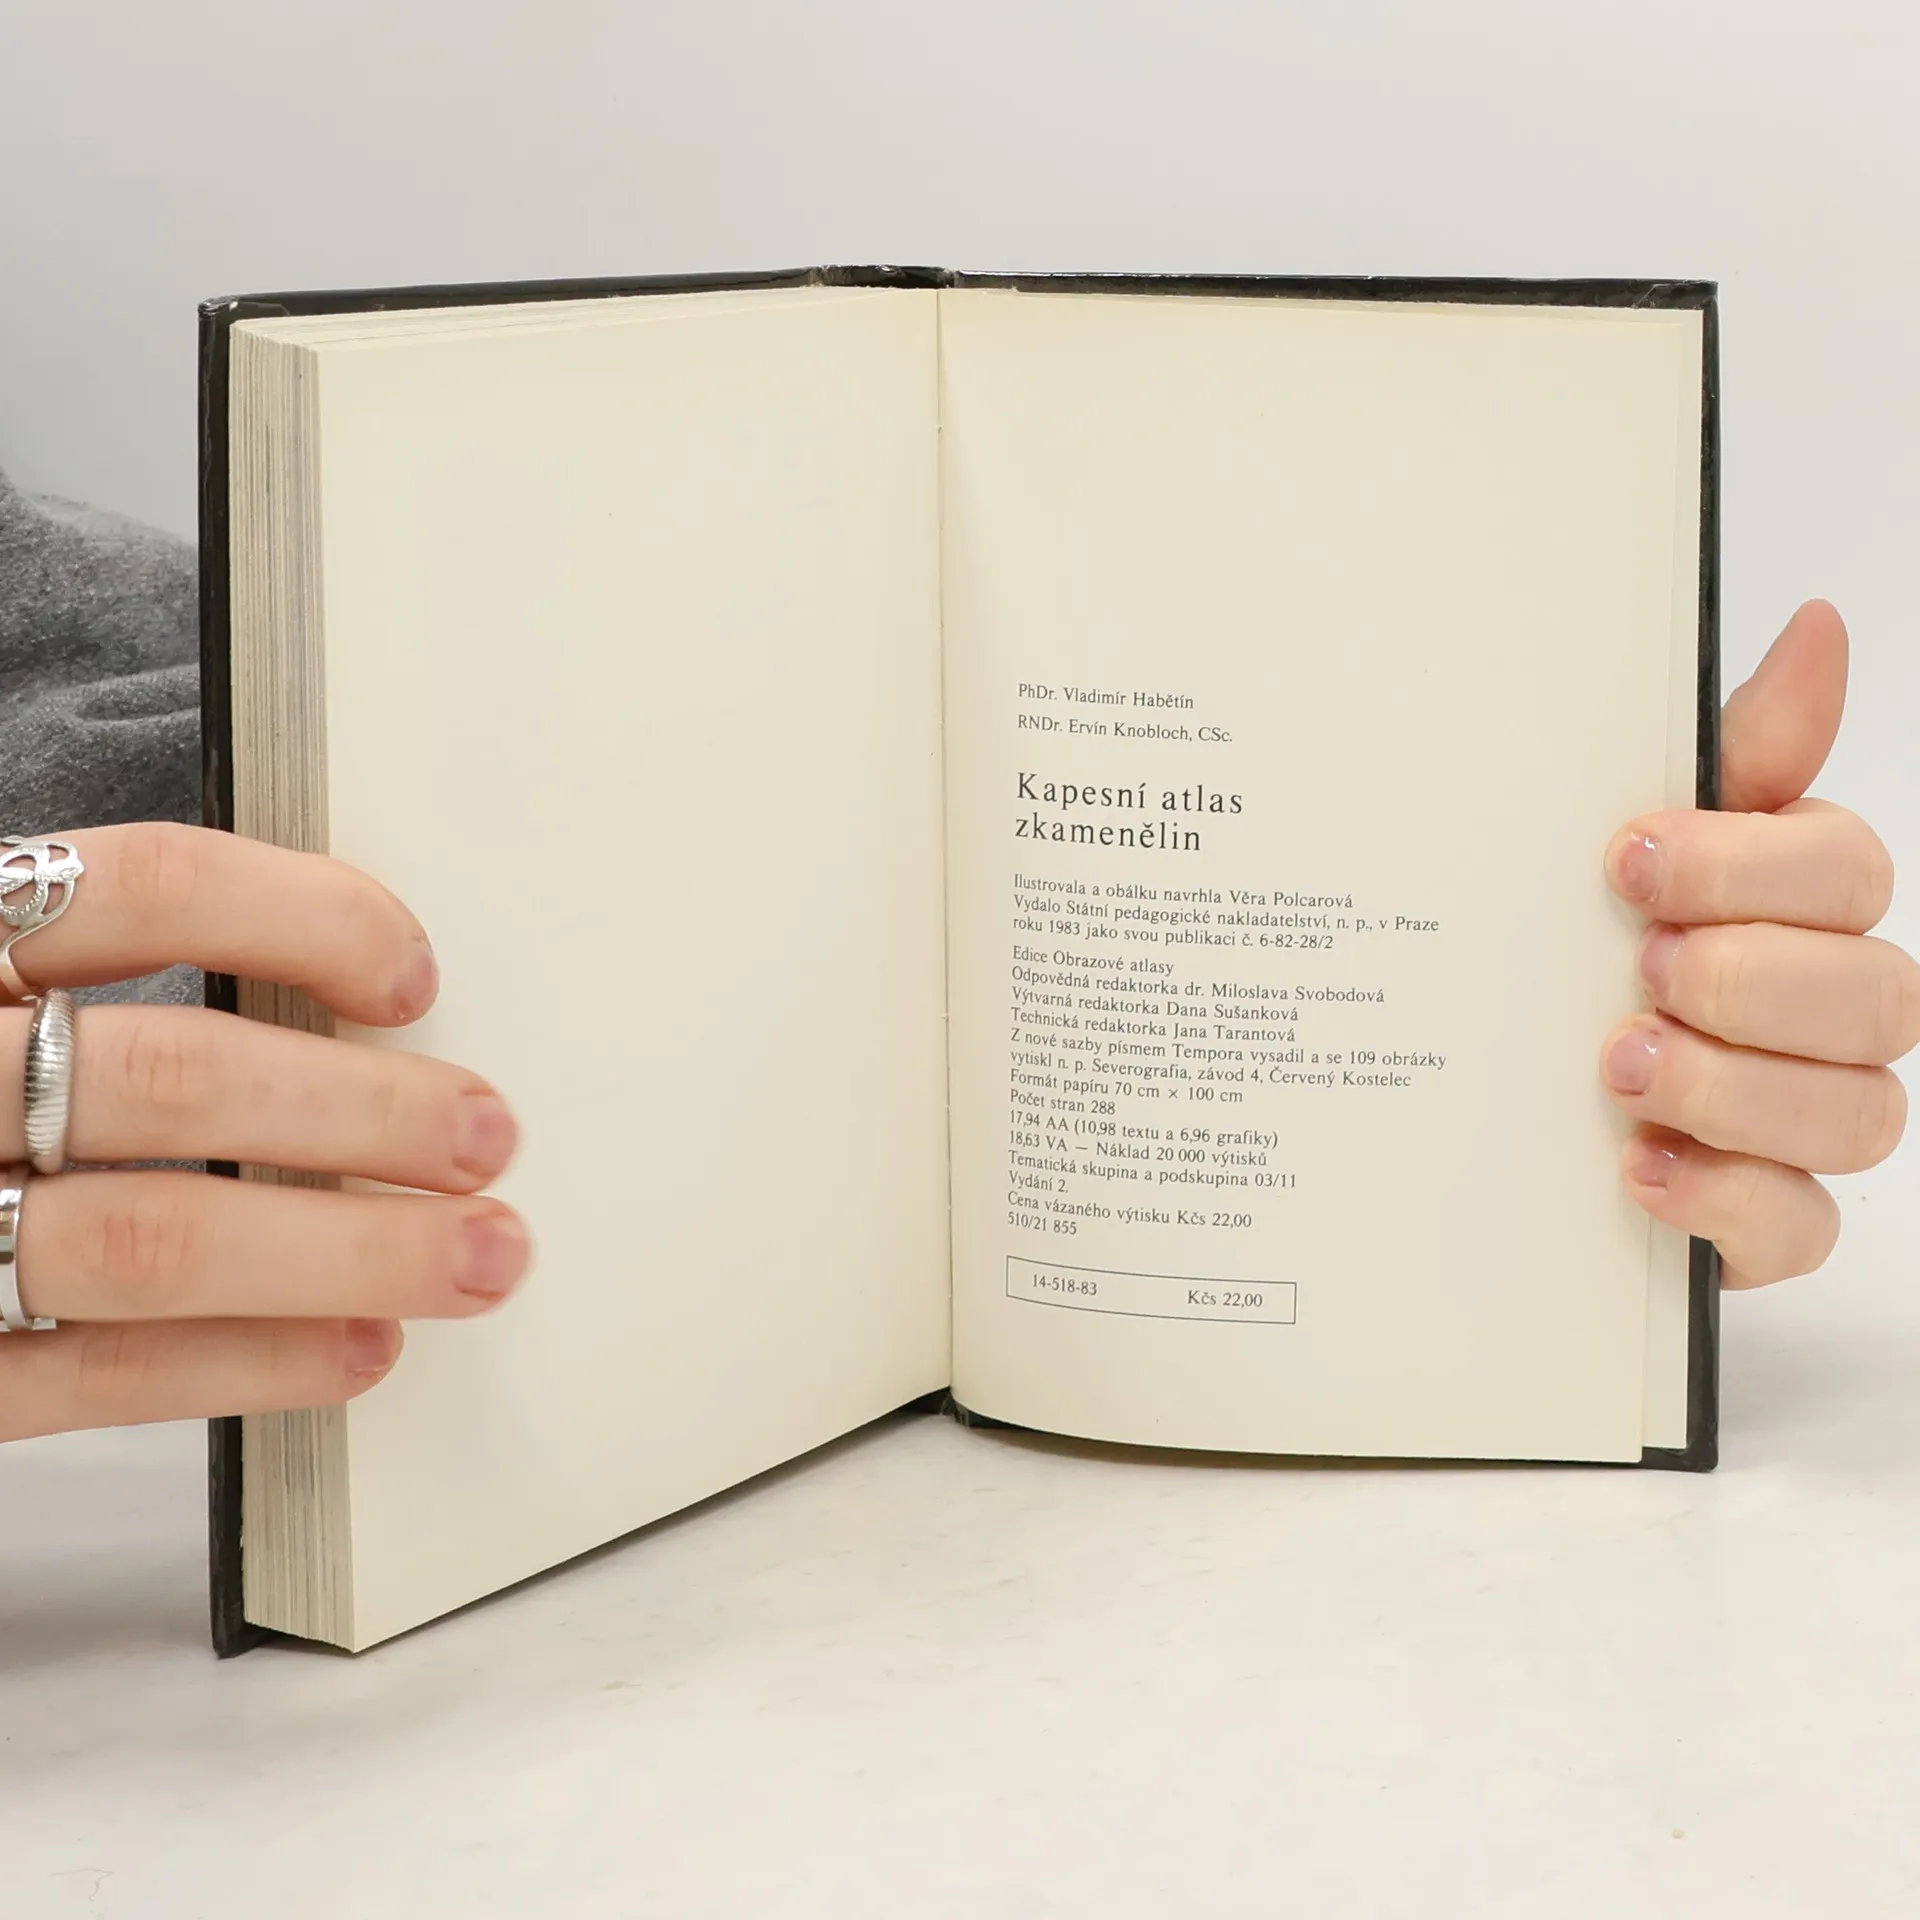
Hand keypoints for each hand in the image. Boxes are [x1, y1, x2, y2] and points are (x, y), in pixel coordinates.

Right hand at [0, 824, 527, 1440]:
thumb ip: (67, 970)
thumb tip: (339, 1001)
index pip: (139, 884)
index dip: (302, 918)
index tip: (412, 974)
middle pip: (174, 1075)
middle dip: (363, 1113)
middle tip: (487, 1135)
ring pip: (153, 1235)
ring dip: (347, 1251)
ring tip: (477, 1258)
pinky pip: (90, 1376)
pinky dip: (244, 1363)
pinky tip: (355, 1353)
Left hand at [1601, 601, 1917, 1286]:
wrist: (1500, 1093)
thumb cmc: (1584, 947)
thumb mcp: (1633, 844)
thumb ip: (1733, 753)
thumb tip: (1817, 628)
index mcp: (1797, 905)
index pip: (1846, 871)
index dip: (1750, 867)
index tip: (1630, 858)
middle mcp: (1823, 1012)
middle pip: (1878, 996)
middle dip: (1748, 980)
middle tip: (1637, 970)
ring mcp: (1801, 1121)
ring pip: (1859, 1115)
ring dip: (1733, 1087)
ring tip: (1617, 1064)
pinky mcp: (1764, 1216)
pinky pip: (1800, 1225)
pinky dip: (1724, 1198)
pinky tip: (1639, 1165)